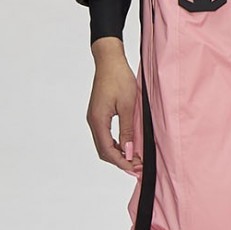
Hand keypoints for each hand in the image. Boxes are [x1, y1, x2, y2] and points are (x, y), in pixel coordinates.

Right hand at [87, 38, 141, 171]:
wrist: (109, 61)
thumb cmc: (119, 78)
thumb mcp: (128, 106)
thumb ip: (127, 129)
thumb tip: (129, 150)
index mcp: (98, 120)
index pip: (107, 150)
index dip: (121, 162)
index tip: (135, 168)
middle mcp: (93, 121)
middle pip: (103, 150)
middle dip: (120, 160)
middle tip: (137, 166)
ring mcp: (94, 117)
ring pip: (103, 144)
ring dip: (117, 153)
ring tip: (134, 158)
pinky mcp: (98, 113)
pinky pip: (104, 135)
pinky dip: (114, 143)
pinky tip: (127, 144)